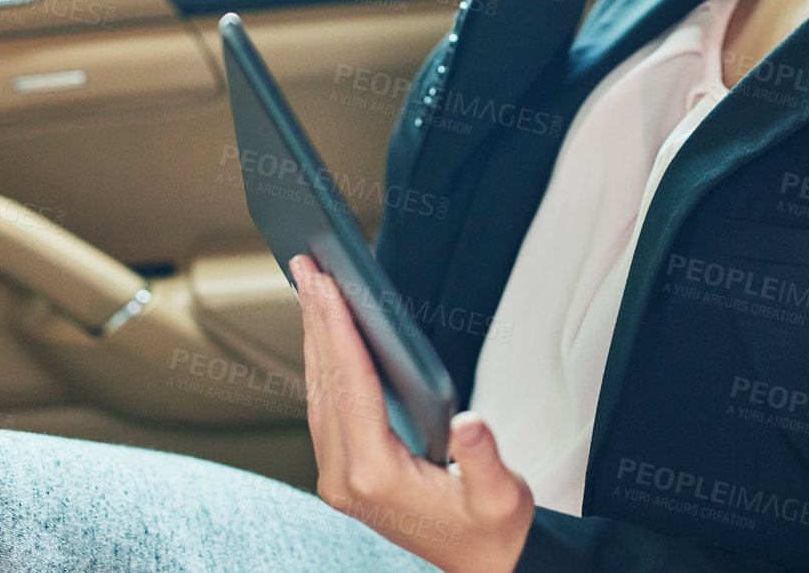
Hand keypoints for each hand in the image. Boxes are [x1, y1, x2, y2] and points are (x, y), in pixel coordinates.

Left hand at [291, 254, 534, 572]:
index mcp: (375, 476)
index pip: (351, 385)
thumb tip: (470, 423)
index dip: (338, 328)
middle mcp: (344, 478)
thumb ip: (484, 458)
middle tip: (307, 265)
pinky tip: (326, 334)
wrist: (486, 567)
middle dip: (317, 319)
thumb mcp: (501, 495)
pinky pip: (326, 406)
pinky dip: (325, 363)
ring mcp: (338, 478)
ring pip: (318, 392)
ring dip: (315, 337)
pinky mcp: (343, 473)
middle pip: (326, 381)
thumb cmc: (494, 529)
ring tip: (312, 287)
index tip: (325, 283)